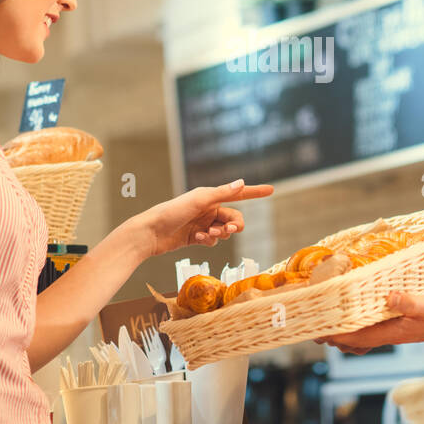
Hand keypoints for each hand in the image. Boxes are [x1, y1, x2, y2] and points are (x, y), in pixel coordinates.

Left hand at [122, 179, 273, 259]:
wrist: (151, 233)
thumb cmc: (172, 212)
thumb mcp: (199, 200)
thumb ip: (222, 193)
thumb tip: (242, 182)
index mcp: (210, 196)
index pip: (238, 193)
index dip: (255, 192)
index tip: (272, 190)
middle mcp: (208, 208)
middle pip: (234, 219)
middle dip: (233, 226)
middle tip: (228, 230)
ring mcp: (203, 223)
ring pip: (224, 232)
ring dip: (220, 234)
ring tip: (207, 234)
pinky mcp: (196, 238)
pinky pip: (213, 241)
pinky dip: (209, 241)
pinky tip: (199, 240)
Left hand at [317, 290, 423, 353]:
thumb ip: (407, 302)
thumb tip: (388, 297)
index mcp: (394, 332)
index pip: (359, 338)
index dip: (338, 336)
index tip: (319, 332)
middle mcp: (392, 333)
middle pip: (357, 340)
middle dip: (336, 335)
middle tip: (315, 327)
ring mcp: (397, 330)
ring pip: (365, 335)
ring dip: (347, 331)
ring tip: (330, 323)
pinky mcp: (402, 323)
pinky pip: (376, 328)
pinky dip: (362, 324)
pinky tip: (359, 315)